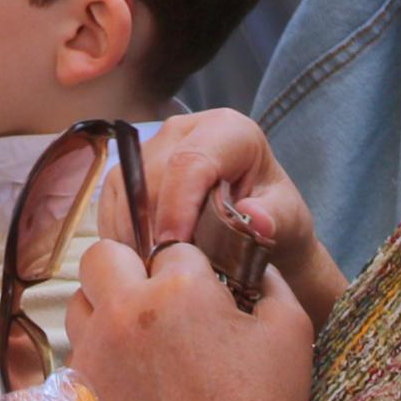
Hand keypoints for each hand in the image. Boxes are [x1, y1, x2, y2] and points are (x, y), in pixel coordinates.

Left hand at [67, 233, 326, 400]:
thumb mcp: (291, 327)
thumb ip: (269, 279)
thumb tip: (252, 256)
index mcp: (179, 290)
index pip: (172, 249)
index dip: (192, 271)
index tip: (205, 297)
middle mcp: (127, 313)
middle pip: (103, 255)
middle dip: (130, 268)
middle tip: (157, 298)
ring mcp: (98, 352)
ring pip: (81, 302)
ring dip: (107, 308)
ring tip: (141, 336)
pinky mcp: (84, 390)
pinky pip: (78, 349)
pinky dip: (100, 351)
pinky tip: (131, 372)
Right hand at [135, 108, 343, 319]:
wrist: (259, 223)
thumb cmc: (274, 216)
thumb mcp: (289, 219)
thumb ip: (275, 218)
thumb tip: (255, 219)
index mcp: (227, 130)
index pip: (189, 162)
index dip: (177, 207)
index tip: (175, 250)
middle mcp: (184, 129)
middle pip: (151, 176)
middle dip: (154, 228)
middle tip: (168, 271)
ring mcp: (153, 146)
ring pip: (125, 188)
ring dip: (134, 234)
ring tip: (157, 270)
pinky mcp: (131, 169)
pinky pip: (111, 201)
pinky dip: (121, 234)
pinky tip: (141, 260)